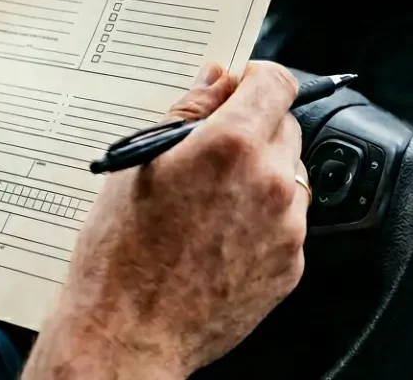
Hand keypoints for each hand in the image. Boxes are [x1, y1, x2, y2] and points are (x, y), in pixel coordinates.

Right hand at [25, 61, 308, 378]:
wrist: (129, 334)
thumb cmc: (120, 253)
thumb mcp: (140, 163)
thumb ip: (189, 111)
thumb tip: (219, 79)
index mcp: (231, 145)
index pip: (277, 83)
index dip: (257, 78)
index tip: (242, 87)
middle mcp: (269, 180)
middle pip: (286, 127)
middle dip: (255, 129)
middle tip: (211, 154)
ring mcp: (287, 226)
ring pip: (290, 176)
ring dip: (262, 175)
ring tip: (212, 203)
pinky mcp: (292, 265)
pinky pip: (288, 222)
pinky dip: (264, 220)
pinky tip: (220, 237)